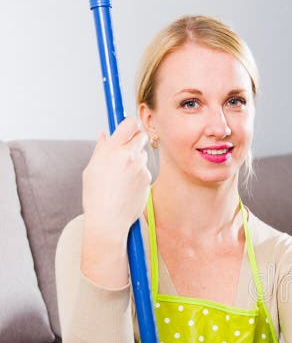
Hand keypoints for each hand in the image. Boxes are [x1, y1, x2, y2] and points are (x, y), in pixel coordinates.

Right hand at [82, 117, 150, 241]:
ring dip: (135, 158)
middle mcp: (128, 156)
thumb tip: (105, 134)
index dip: (129, 123)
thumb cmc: (95, 195)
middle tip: (126, 147)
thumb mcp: (92, 169)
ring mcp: (140, 167)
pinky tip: (127, 186)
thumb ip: (101, 150)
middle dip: (135, 139)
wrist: (108, 219)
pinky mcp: (147, 178)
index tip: (127, 127)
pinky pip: (144, 169)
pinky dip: (138, 174)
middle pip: (141, 135)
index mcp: (111, 150)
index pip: (129, 123)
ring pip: (143, 154)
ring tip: (122, 174)